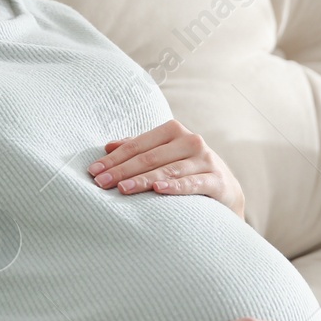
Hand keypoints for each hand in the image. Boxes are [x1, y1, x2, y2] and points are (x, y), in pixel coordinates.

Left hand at [88, 119, 245, 218]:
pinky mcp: (217, 179)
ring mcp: (205, 159)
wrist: (226, 190)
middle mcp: (190, 141)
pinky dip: (175, 186)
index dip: (114, 158)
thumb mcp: (165, 155)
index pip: (137, 145)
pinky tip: (158, 190)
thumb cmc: (187, 170)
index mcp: (173, 131)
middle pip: (149, 157)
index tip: (94, 171)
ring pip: (167, 170)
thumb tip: (107, 146)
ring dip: (142, 180)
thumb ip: (139, 149)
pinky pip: (192, 183)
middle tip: (100, 183)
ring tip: (122, 189)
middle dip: (122, 170)